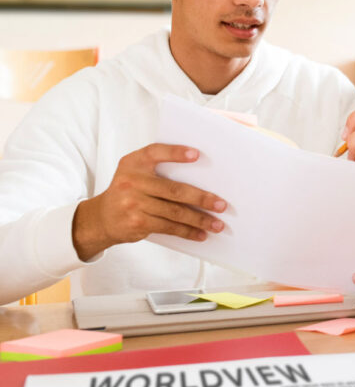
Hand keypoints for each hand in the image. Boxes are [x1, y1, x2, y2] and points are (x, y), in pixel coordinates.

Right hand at [72, 144, 226, 260]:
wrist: (101, 218)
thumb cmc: (128, 190)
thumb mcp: (135, 172)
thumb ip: (158, 169)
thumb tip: (202, 178)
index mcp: (133, 163)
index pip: (155, 152)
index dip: (175, 153)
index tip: (197, 155)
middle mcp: (131, 181)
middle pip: (174, 190)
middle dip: (202, 198)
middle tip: (222, 205)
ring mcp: (133, 204)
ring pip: (175, 212)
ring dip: (200, 220)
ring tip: (218, 224)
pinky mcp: (137, 223)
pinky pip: (168, 227)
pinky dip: (187, 231)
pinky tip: (201, 234)